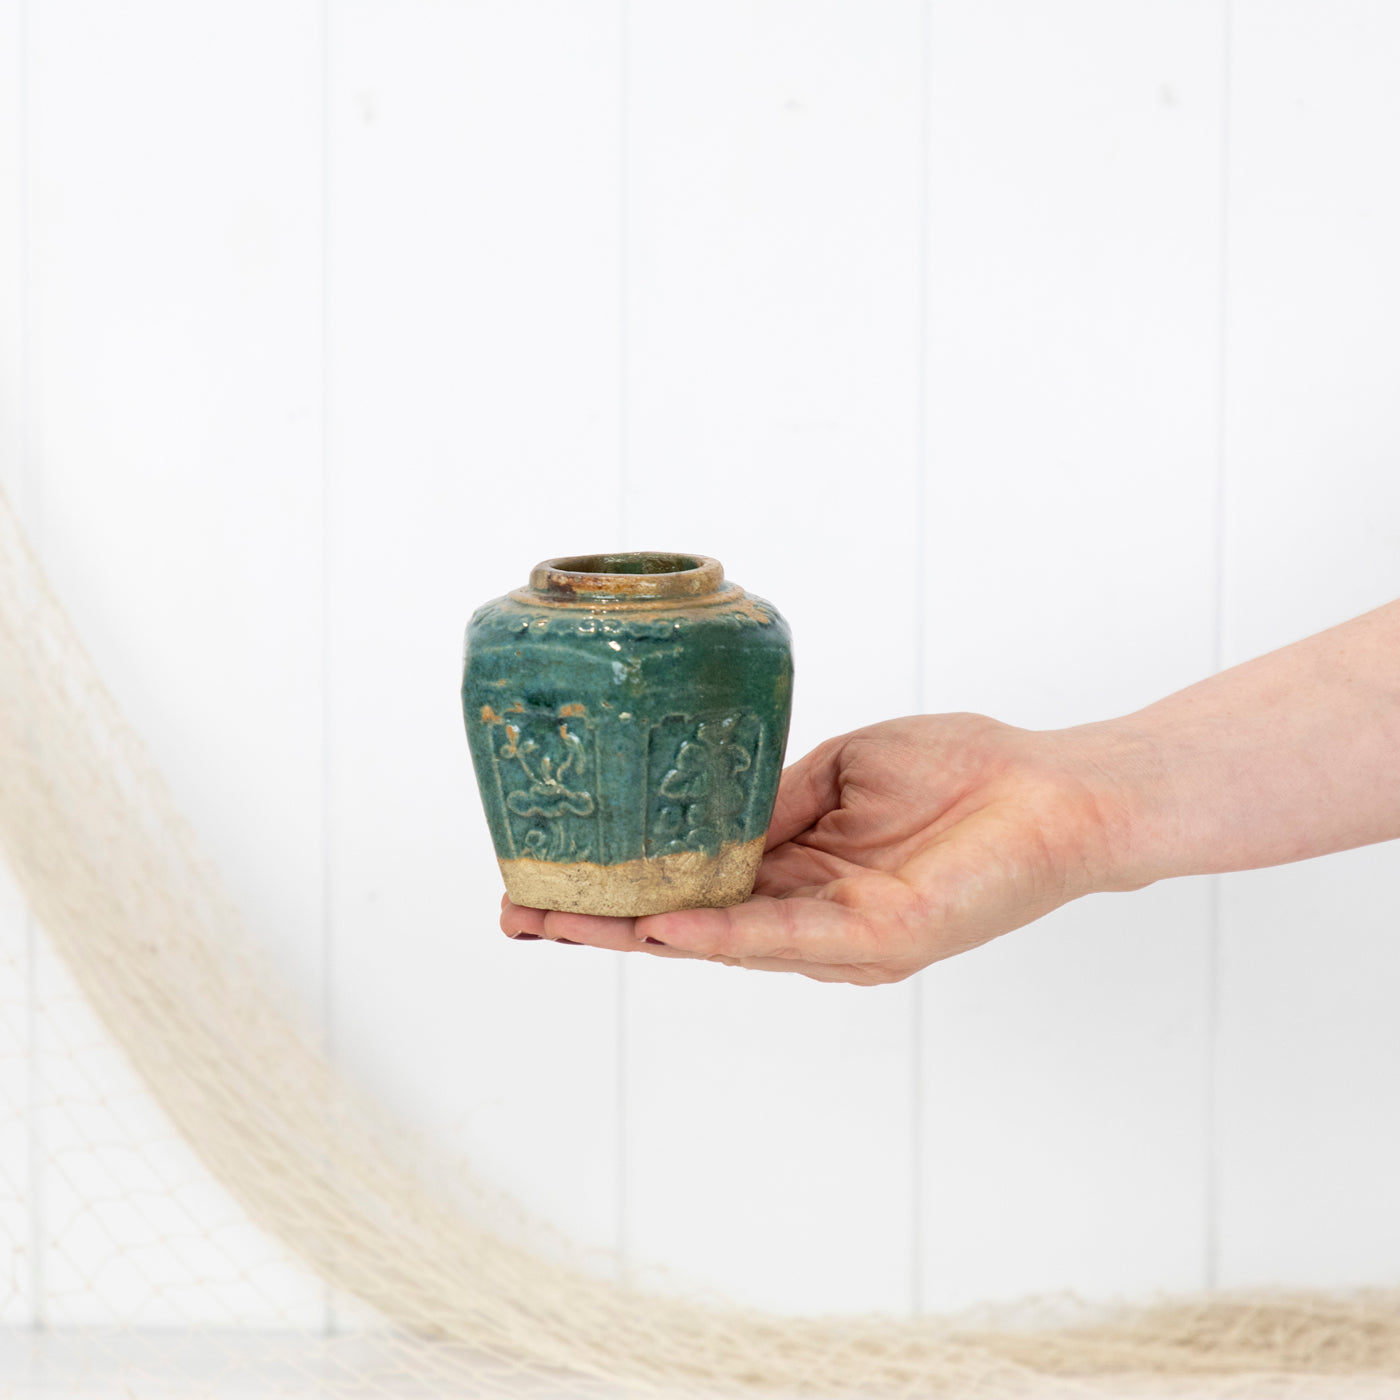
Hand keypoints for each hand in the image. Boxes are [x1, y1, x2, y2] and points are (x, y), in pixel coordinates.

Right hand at [499, 714, 1131, 984]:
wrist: (1054, 790)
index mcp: (797, 874)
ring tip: (556, 923)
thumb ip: (774, 798)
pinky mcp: (876, 938)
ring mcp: (837, 937)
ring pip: (718, 941)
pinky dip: (718, 933)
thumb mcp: (843, 768)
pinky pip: (784, 936)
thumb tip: (707, 809)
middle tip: (518, 917)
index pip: (692, 887)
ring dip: (634, 935)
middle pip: (685, 927)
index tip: (548, 874)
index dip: (622, 884)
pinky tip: (660, 928)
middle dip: (600, 923)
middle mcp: (806, 918)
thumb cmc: (964, 774)